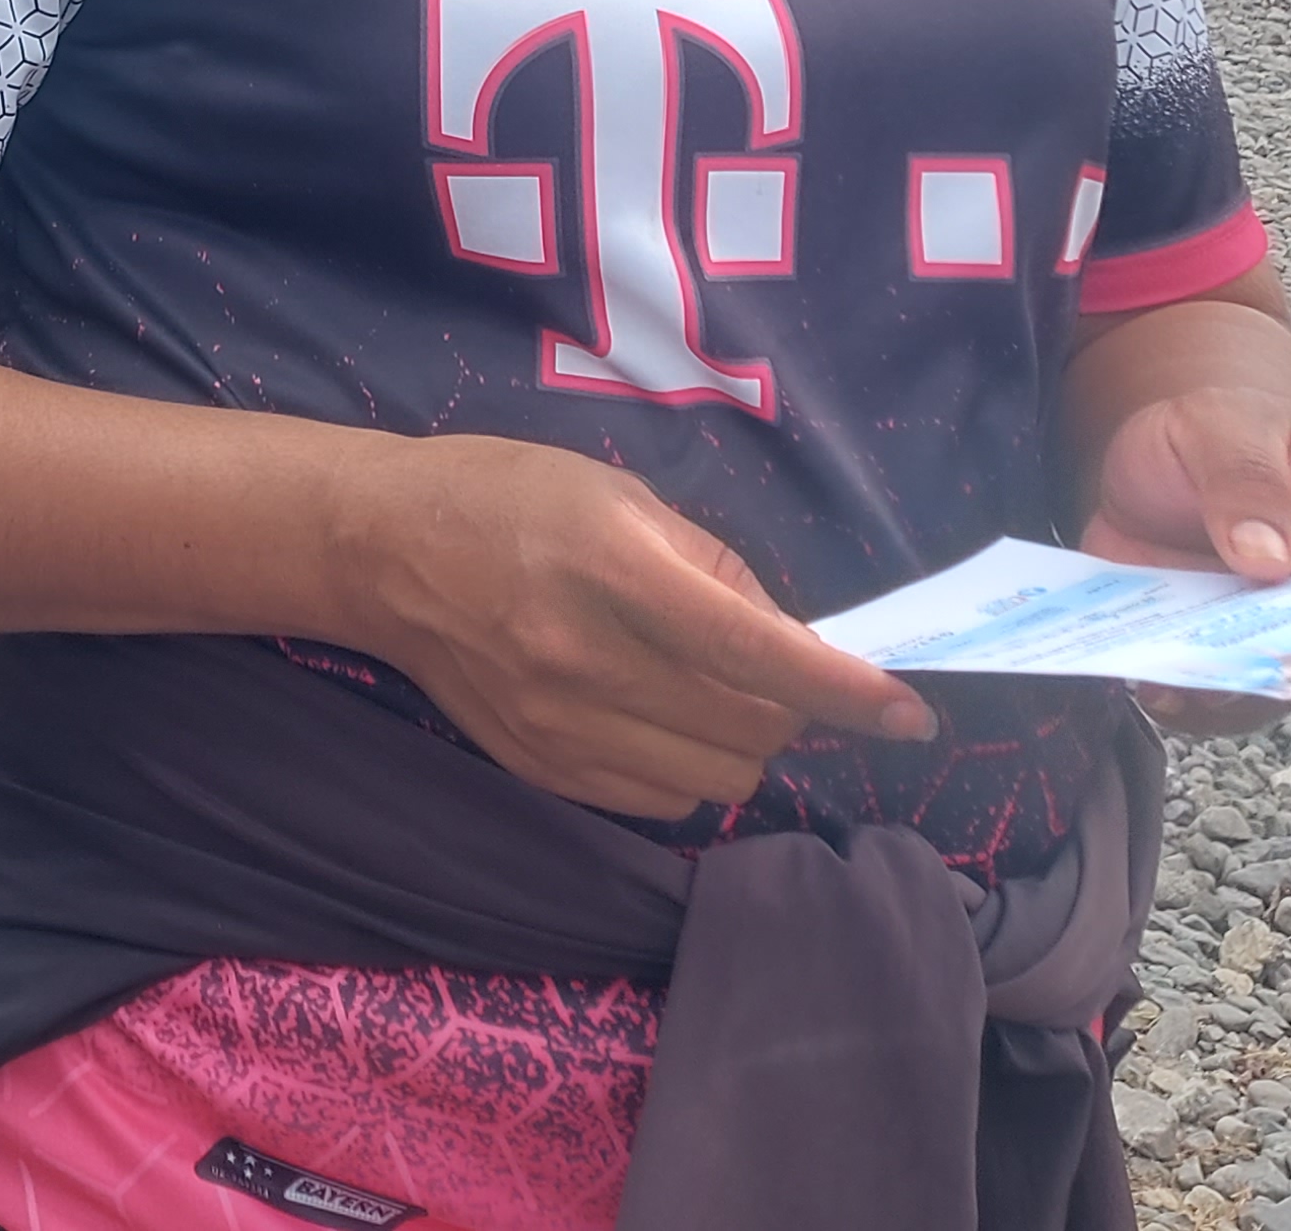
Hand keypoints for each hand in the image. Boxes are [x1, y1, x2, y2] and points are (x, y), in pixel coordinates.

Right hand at [329, 434, 931, 820]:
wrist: (382, 549)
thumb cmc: (509, 496)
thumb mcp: (619, 493)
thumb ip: (711, 566)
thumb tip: (791, 639)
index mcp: (615, 570)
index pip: (756, 652)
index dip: (844, 690)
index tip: (908, 713)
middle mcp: (587, 657)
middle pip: (749, 730)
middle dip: (791, 710)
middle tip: (771, 670)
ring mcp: (559, 724)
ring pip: (714, 779)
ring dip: (740, 744)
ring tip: (706, 691)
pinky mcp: (540, 766)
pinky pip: (658, 798)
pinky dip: (685, 767)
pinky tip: (655, 716)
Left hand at [1082, 383, 1290, 734]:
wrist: (1152, 476)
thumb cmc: (1211, 436)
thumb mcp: (1217, 426)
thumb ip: (1243, 476)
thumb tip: (1269, 557)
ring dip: (1256, 687)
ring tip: (1204, 679)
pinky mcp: (1236, 658)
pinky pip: (1228, 696)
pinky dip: (1195, 700)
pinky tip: (1158, 687)